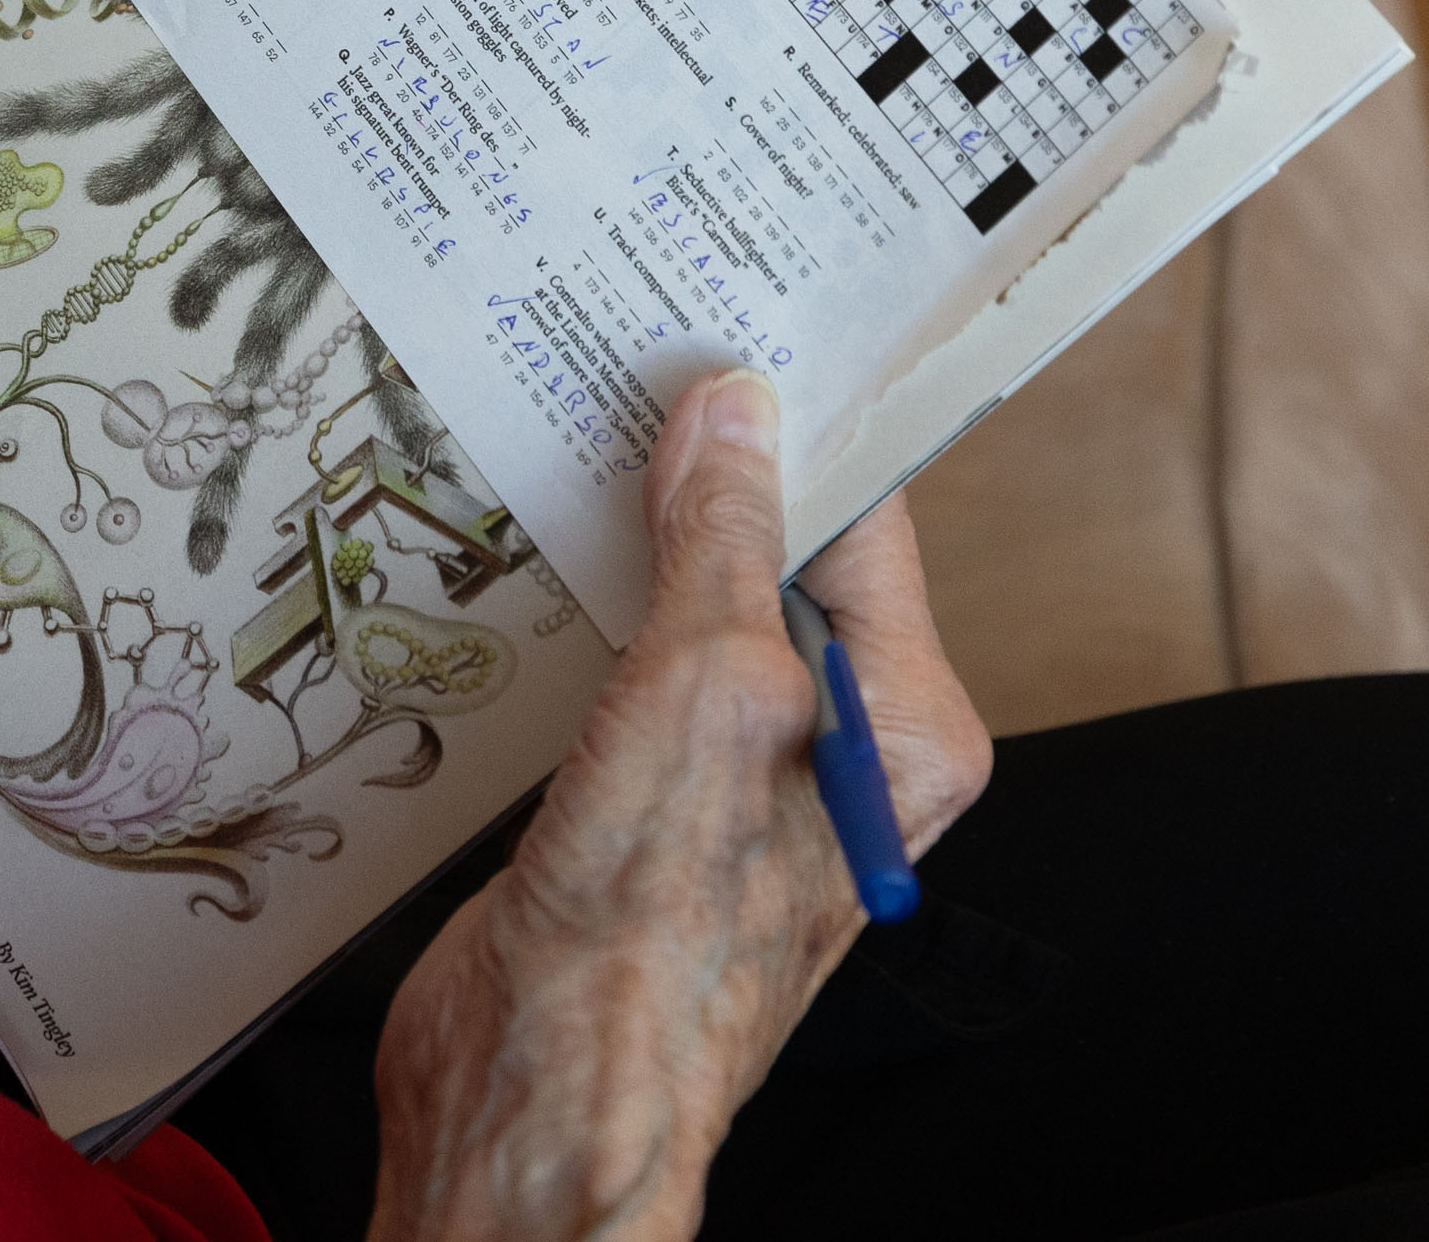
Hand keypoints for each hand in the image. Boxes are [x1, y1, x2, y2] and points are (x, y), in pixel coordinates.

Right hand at [368, 372, 991, 1241]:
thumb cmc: (655, 937)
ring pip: (688, 607)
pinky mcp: (631, 802)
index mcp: (902, 728)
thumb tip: (732, 418)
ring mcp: (728, 780)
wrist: (541, 1089)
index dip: (797, 425)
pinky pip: (619, 663)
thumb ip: (722, 542)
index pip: (866, 523)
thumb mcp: (707, 688)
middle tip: (629, 366)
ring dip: (630, 537)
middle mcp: (832, 752)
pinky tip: (526, 559)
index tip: (727, 338)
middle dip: (705, 470)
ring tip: (568, 442)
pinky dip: (578, 603)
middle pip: (773, 559)